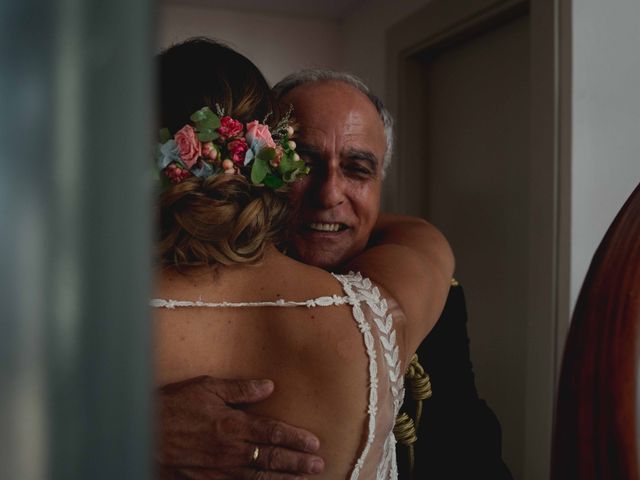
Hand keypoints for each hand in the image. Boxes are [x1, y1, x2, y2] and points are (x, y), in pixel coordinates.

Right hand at [157, 376, 324, 478]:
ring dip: (283, 479)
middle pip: (270, 459)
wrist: (142, 431)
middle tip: (318, 465)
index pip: (272, 432)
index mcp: (232, 424)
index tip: (313, 443)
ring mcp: (218, 470)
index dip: (295, 439)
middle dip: (297, 463)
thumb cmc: (173, 406)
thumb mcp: (206, 388)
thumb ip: (240, 389)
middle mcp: (229, 450)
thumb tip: (268, 386)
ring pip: (258, 479)